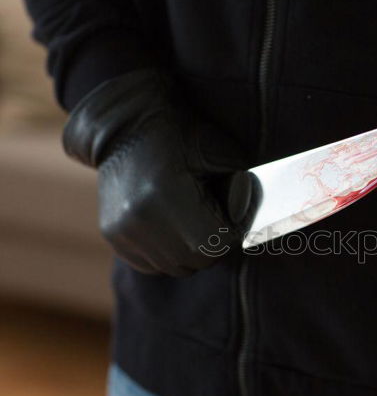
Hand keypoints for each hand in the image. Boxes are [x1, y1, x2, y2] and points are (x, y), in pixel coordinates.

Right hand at [63, 69, 252, 275]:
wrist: (125, 128)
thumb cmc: (180, 135)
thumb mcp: (220, 152)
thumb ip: (240, 189)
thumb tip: (244, 219)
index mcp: (166, 195)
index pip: (216, 242)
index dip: (233, 231)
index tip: (234, 214)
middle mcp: (138, 218)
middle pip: (196, 260)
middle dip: (214, 244)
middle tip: (216, 218)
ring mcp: (122, 231)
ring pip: (175, 267)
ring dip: (191, 251)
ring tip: (192, 219)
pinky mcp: (113, 236)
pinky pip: (153, 265)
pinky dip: (169, 253)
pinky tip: (171, 225)